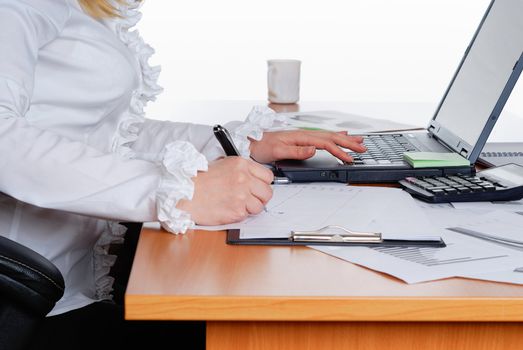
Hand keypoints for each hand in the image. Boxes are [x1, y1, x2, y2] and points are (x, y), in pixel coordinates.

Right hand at [176, 157, 273, 224]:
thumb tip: (254, 179)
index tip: (258, 187)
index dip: (263, 184)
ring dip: (250, 208)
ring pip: (259, 206)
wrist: (184, 193)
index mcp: (241, 164)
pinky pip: (247, 216)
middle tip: (249, 199)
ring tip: (236, 205)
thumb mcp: (222, 164)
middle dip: (260, 198)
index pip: (268, 176)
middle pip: (267, 192)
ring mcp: (242, 195)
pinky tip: (227, 209)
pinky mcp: (237, 210)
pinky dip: (239, 215)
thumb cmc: (198, 180)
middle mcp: (244, 178)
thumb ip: (240, 170)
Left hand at [249, 130, 366, 162]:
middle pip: (331, 137)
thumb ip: (296, 151)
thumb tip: (313, 149)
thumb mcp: (278, 151)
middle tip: (363, 148)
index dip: (339, 151)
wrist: (251, 142)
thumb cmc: (262, 147)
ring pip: (330, 136)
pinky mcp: (302, 138)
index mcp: (301, 137)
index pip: (326, 144)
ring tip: (359, 141)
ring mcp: (304, 135)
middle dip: (348, 143)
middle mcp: (305, 134)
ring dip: (345, 139)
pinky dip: (335, 136)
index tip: (349, 158)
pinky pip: (324, 136)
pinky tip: (341, 135)